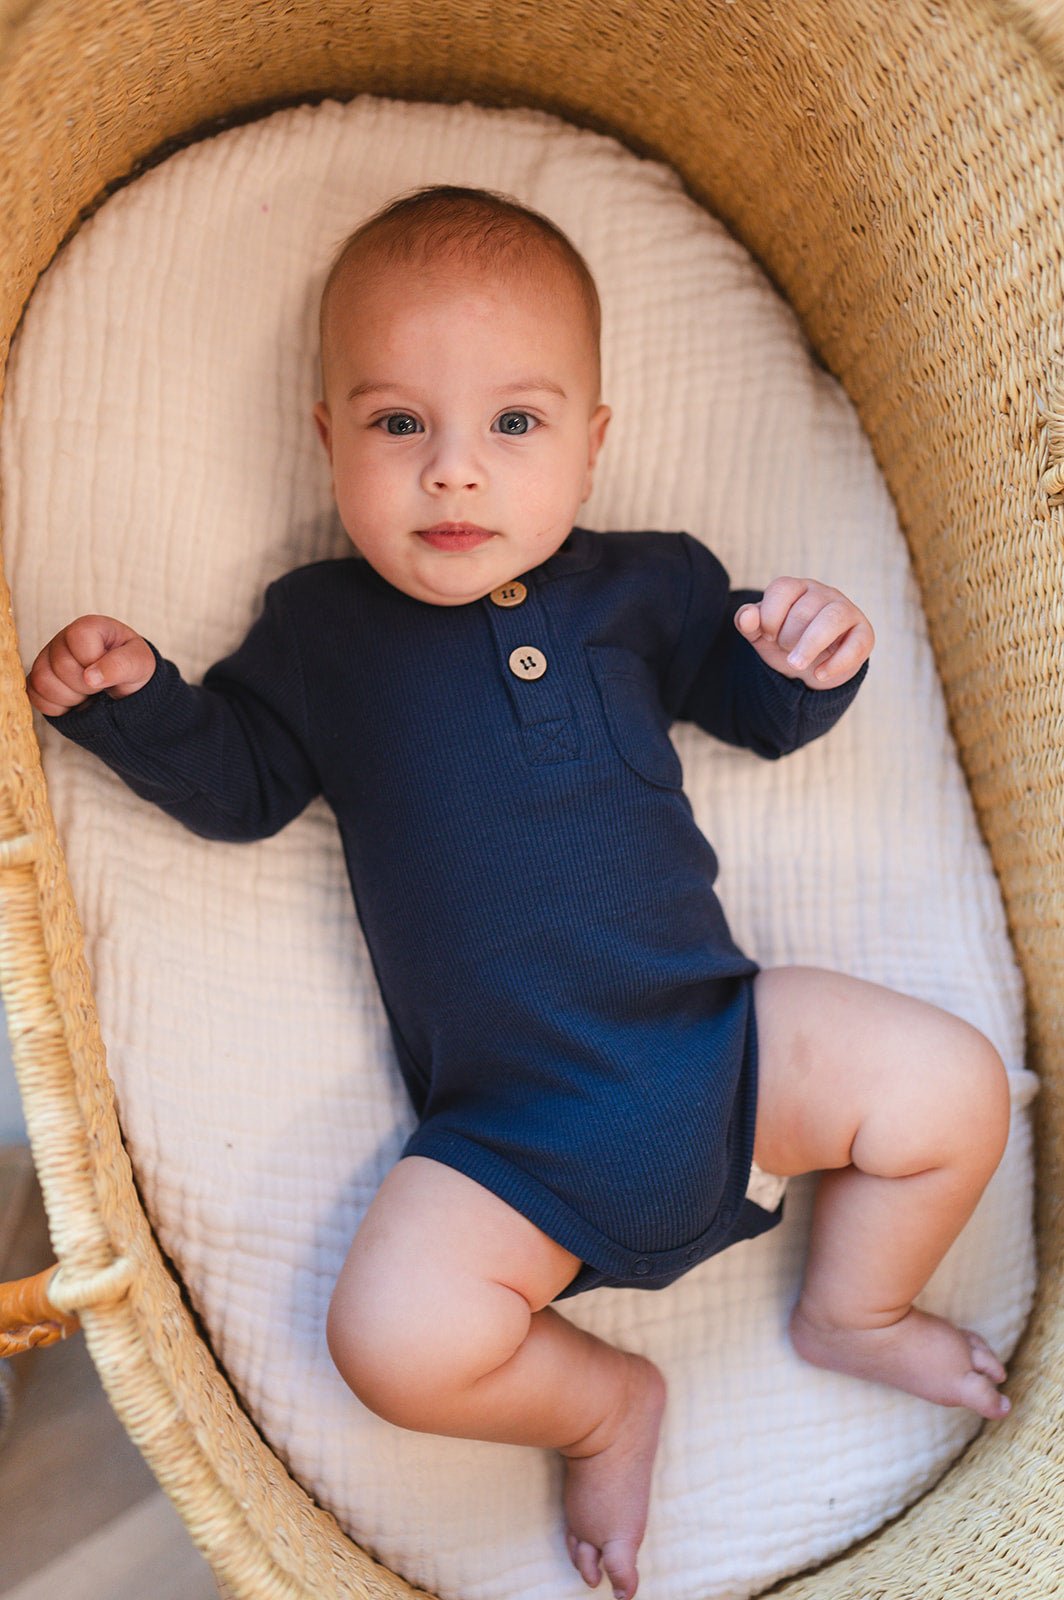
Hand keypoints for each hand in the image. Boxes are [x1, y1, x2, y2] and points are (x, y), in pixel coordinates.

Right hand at [27, 615, 155, 715]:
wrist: (124, 688)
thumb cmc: (132, 668)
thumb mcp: (139, 664)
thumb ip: (121, 665)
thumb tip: (90, 677)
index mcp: (88, 627)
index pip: (78, 638)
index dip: (93, 661)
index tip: (108, 670)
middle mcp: (62, 639)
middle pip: (60, 665)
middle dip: (85, 684)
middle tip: (100, 686)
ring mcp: (46, 659)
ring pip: (42, 681)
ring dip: (70, 697)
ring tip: (87, 693)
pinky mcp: (37, 679)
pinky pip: (34, 695)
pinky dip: (57, 707)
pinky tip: (74, 700)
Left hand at [734, 577, 872, 689]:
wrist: (813, 668)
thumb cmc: (786, 643)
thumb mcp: (761, 636)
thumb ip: (748, 624)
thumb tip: (746, 617)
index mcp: (797, 588)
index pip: (781, 589)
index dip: (769, 617)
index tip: (767, 636)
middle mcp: (823, 593)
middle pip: (804, 610)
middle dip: (788, 637)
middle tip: (786, 650)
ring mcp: (847, 611)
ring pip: (832, 619)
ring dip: (810, 645)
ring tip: (796, 665)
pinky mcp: (864, 634)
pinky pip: (856, 644)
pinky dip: (836, 663)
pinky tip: (819, 674)